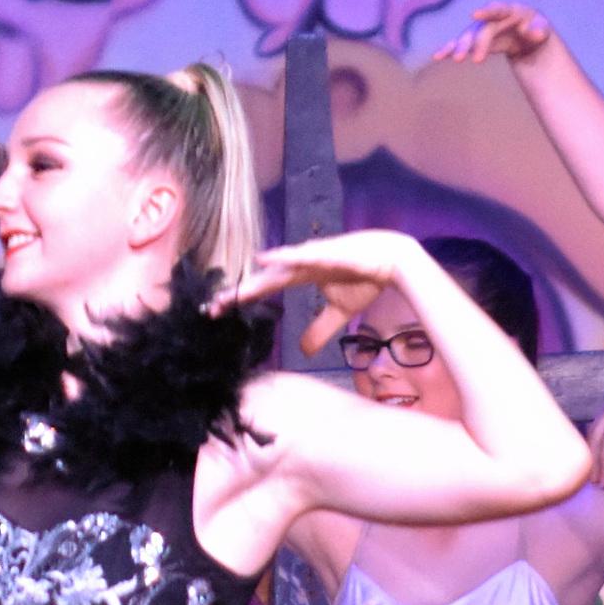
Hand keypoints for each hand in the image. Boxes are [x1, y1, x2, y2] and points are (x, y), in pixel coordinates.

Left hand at [234, 229, 429, 357]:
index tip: (217, 310)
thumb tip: (303, 352)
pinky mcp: (325, 253)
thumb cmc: (365, 279)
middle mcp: (299, 264)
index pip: (264, 288)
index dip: (242, 298)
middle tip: (211, 308)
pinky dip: (282, 258)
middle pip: (262, 280)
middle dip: (238, 294)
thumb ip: (319, 329)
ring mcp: (310, 257)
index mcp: (299, 276)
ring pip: (275, 270)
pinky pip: (301, 256)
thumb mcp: (339, 312)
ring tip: (230, 294)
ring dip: (253, 281)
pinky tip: (263, 259)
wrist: (392, 261)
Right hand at [438, 2, 553, 67]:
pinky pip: (461, 44)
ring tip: (455, 59)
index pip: (498, 9)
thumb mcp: (543, 29)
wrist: (528, 35)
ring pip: (468, 37)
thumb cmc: (537, 29)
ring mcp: (483, 29)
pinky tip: (437, 56)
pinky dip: (449, 49)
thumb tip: (534, 33)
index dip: (487, 11)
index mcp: (510, 11)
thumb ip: (540, 30)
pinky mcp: (476, 41)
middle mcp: (493, 18)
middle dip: (476, 43)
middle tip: (474, 59)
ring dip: (460, 47)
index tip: (475, 15)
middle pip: (481, 29)